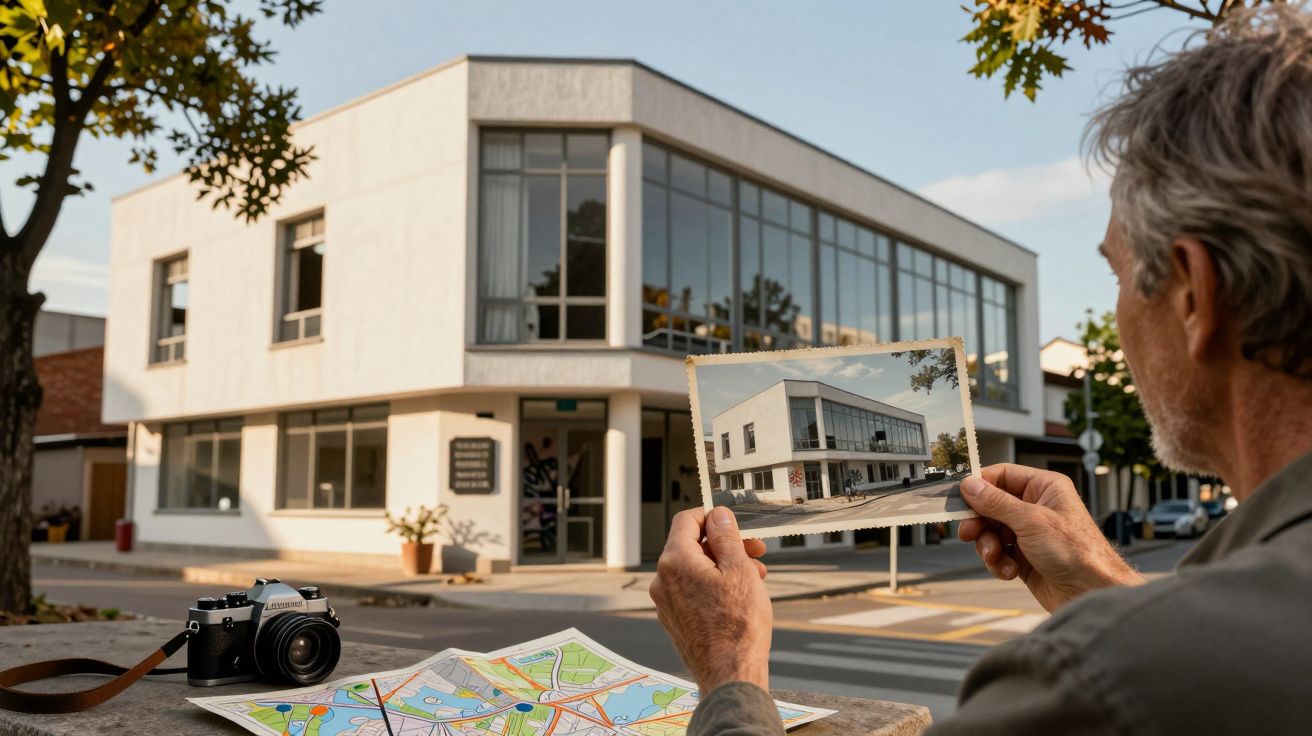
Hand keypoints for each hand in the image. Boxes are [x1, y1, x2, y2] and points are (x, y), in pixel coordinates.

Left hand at [649, 507, 772, 693]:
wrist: (730, 674)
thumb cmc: (738, 626)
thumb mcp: (739, 569)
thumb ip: (726, 536)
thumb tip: (717, 516)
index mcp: (675, 562)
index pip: (686, 520)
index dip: (712, 516)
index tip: (732, 523)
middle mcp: (663, 580)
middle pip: (692, 546)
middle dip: (726, 545)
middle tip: (755, 551)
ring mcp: (666, 602)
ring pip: (695, 570)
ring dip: (724, 566)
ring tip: (755, 577)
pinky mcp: (675, 620)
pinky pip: (692, 591)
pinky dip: (714, 586)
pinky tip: (739, 596)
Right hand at [958, 464, 1144, 612]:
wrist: (1092, 594)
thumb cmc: (1076, 552)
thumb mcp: (1031, 521)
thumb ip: (996, 502)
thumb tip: (969, 484)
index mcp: (1044, 487)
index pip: (1001, 476)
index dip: (979, 486)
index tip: (959, 499)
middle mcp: (1036, 507)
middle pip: (990, 506)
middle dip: (980, 523)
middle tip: (969, 534)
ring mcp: (1030, 533)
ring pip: (991, 532)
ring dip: (988, 546)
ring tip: (997, 558)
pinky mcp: (1025, 557)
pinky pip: (999, 553)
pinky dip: (999, 563)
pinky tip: (1010, 571)